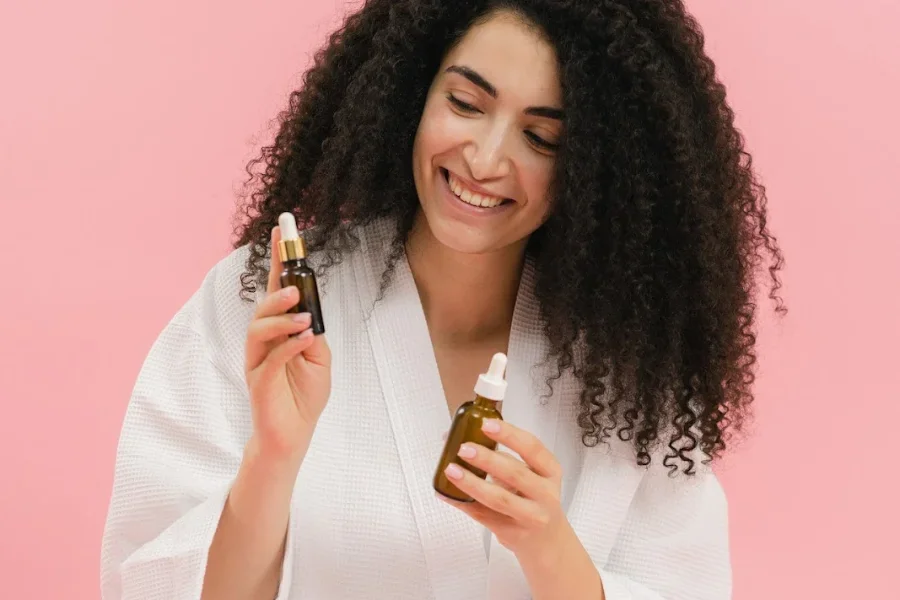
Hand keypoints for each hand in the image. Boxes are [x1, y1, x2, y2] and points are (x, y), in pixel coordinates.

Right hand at [244, 225, 331, 463]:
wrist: (293, 435)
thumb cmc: (304, 395)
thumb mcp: (318, 359)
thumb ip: (312, 335)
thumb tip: (308, 315)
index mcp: (280, 331)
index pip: (278, 290)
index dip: (280, 261)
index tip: (282, 232)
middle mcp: (264, 341)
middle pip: (263, 306)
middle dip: (277, 290)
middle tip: (295, 286)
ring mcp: (258, 360)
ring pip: (259, 329)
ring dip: (281, 318)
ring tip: (302, 317)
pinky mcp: (259, 381)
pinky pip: (272, 357)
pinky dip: (289, 345)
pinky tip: (304, 338)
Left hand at [436, 419, 567, 558]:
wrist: (547, 540)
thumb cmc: (534, 499)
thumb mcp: (531, 475)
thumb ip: (503, 457)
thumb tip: (463, 437)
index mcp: (550, 471)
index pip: (532, 448)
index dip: (509, 434)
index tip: (487, 424)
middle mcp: (545, 494)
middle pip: (515, 473)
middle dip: (487, 459)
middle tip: (464, 448)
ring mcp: (531, 516)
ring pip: (499, 499)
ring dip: (472, 483)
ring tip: (452, 470)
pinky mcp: (513, 533)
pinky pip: (483, 516)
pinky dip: (462, 503)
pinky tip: (446, 493)